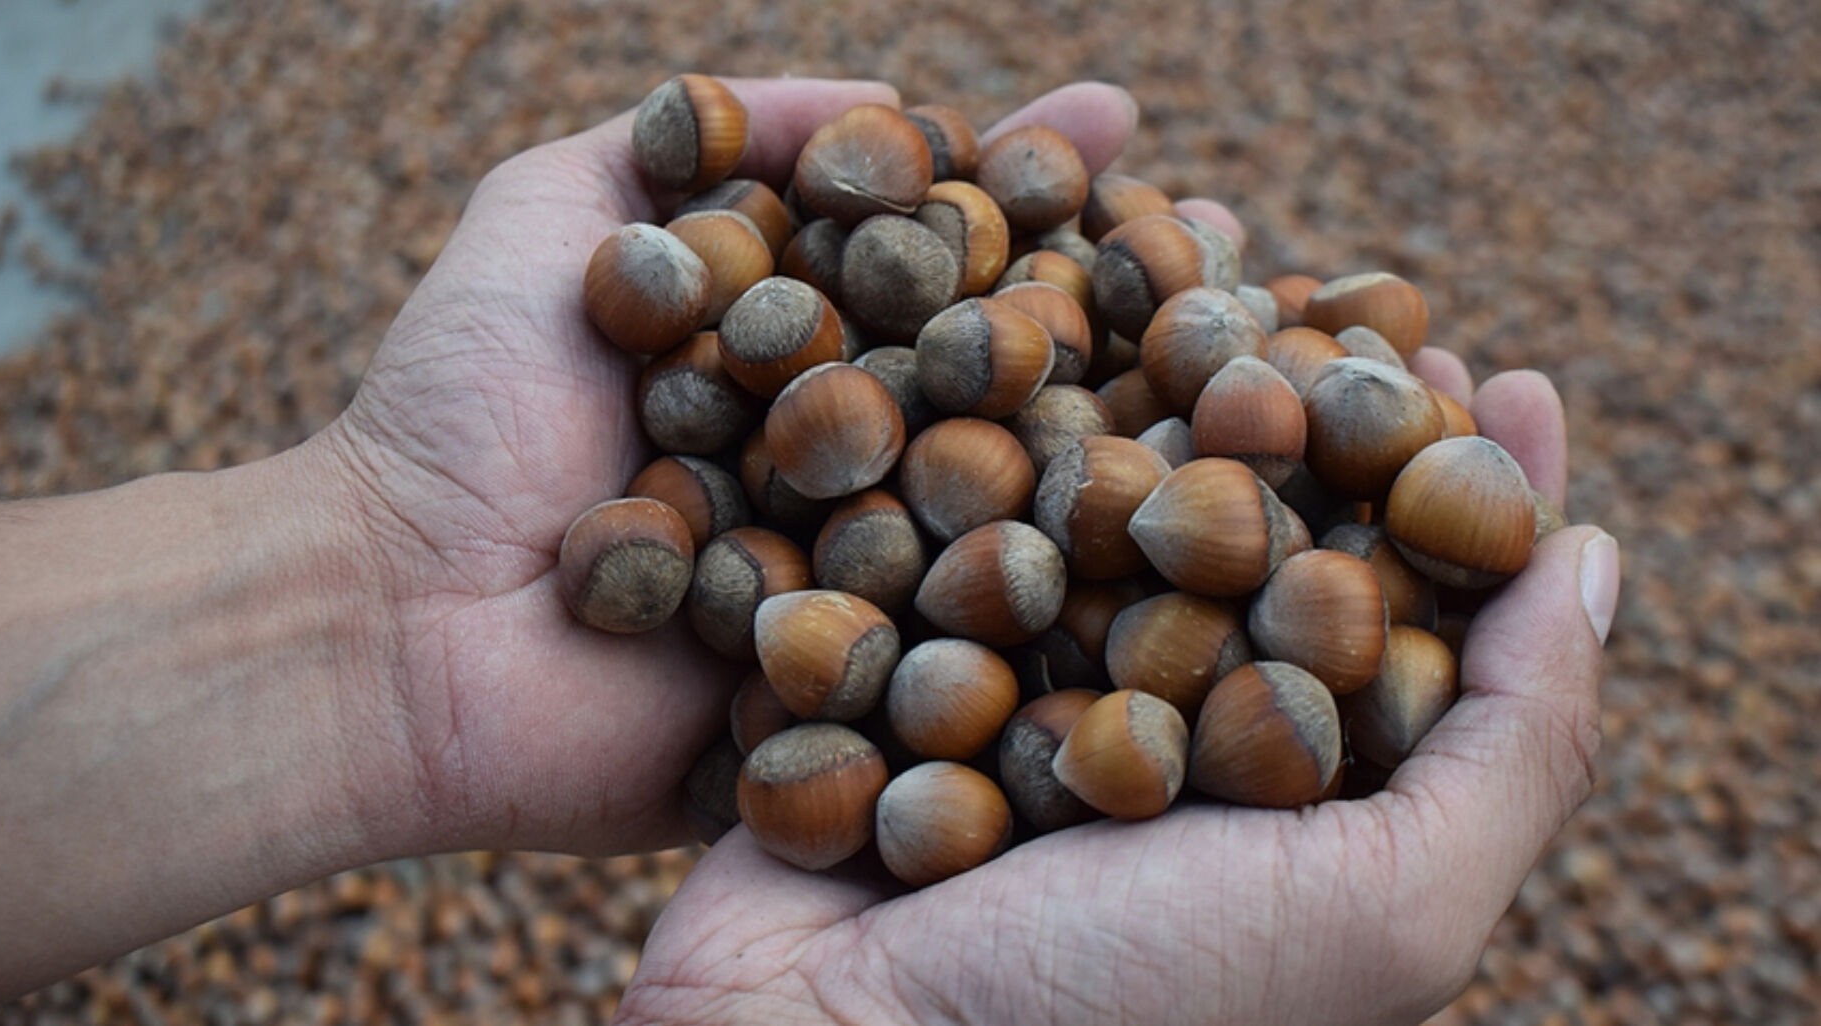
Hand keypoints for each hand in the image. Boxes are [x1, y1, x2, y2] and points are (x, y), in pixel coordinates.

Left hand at [317, 79, 1232, 857]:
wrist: (394, 624)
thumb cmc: (461, 412)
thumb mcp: (556, 217)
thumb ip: (698, 136)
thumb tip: (891, 88)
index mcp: (793, 358)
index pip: (939, 259)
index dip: (1025, 196)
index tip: (1122, 133)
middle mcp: (847, 467)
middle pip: (1009, 378)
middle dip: (1121, 311)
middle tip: (1234, 248)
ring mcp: (863, 590)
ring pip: (1028, 515)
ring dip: (1145, 449)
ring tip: (1259, 373)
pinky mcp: (864, 713)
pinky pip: (985, 662)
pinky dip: (1092, 613)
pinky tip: (1210, 554)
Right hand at [611, 366, 1619, 1025]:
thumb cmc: (1125, 1009)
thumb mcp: (1386, 907)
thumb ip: (1513, 744)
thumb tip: (1599, 555)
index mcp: (1299, 798)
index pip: (1405, 614)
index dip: (1461, 493)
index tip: (1493, 373)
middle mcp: (1167, 734)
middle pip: (1262, 537)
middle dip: (1318, 412)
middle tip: (1353, 296)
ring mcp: (1025, 687)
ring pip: (1113, 503)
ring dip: (1163, 382)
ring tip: (1211, 256)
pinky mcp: (898, 655)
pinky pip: (962, 513)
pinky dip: (1002, 417)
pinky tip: (1044, 319)